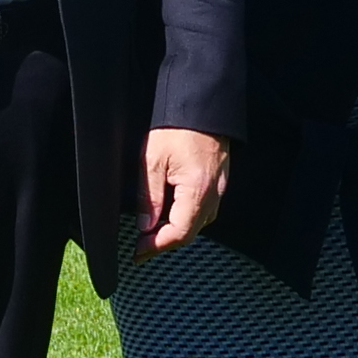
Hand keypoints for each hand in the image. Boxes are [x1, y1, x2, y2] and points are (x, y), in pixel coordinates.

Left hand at [141, 127, 229, 254]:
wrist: (202, 107)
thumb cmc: (177, 127)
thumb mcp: (153, 160)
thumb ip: (149, 196)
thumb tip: (145, 225)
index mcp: (197, 190)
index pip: (179, 233)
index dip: (157, 246)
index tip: (138, 251)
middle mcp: (213, 195)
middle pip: (190, 233)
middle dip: (164, 244)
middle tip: (141, 248)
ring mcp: (219, 190)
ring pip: (199, 224)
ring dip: (176, 233)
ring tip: (152, 234)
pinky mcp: (219, 183)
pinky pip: (205, 211)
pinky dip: (187, 219)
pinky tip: (171, 215)